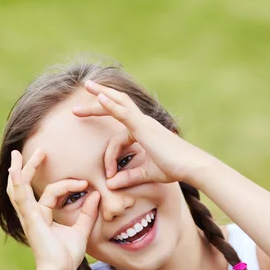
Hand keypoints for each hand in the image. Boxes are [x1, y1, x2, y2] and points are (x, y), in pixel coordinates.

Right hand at [7, 149, 100, 269]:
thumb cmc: (66, 256)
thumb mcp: (80, 230)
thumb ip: (87, 213)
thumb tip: (95, 195)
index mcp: (42, 215)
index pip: (52, 192)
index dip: (69, 185)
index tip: (85, 184)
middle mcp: (32, 214)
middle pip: (27, 185)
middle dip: (31, 167)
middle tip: (40, 150)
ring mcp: (28, 216)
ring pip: (19, 189)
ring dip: (19, 170)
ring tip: (16, 153)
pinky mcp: (29, 219)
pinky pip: (21, 198)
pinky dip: (17, 183)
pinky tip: (15, 171)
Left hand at [73, 80, 210, 188]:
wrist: (191, 166)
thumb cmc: (174, 169)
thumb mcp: (147, 174)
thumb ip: (129, 178)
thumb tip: (111, 185)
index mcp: (144, 131)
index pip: (118, 138)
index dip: (109, 157)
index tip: (109, 175)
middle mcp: (143, 123)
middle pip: (117, 105)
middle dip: (98, 102)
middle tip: (78, 103)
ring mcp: (144, 122)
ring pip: (119, 102)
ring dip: (101, 93)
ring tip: (88, 85)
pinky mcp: (144, 127)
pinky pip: (124, 113)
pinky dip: (111, 105)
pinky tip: (99, 98)